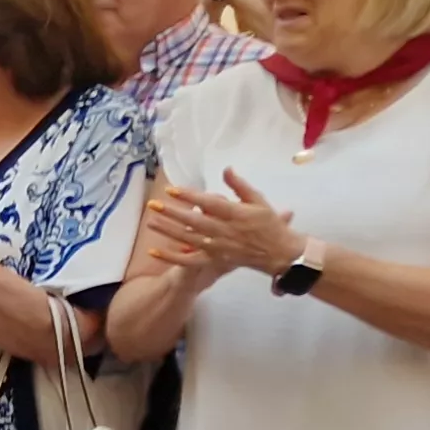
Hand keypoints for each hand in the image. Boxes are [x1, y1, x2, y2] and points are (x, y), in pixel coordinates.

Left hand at [148, 171, 306, 276]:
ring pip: (189, 239)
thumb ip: (239, 185)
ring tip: (150, 222)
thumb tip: (226, 169)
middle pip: (195, 222)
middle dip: (173, 213)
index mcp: (236, 214)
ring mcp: (218, 247)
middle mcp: (225, 231)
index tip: (171, 190)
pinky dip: (171, 257)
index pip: (209, 204)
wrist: (279, 252)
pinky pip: (189, 261)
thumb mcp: (258, 200)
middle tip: (153, 204)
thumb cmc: (268, 223)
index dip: (190, 197)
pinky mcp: (214, 260)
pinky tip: (154, 252)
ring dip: (168, 231)